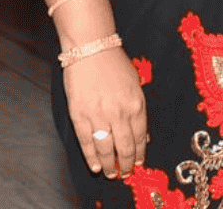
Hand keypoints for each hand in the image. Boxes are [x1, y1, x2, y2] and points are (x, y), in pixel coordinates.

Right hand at [64, 47, 147, 178]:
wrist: (92, 49)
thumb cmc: (115, 64)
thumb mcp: (135, 84)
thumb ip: (138, 110)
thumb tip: (143, 135)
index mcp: (136, 102)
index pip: (141, 136)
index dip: (140, 153)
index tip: (139, 163)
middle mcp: (119, 111)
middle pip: (125, 146)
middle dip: (127, 163)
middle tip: (126, 173)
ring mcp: (98, 115)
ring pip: (106, 148)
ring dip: (110, 165)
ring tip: (111, 174)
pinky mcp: (80, 115)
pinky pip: (86, 142)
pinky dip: (91, 157)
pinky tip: (96, 166)